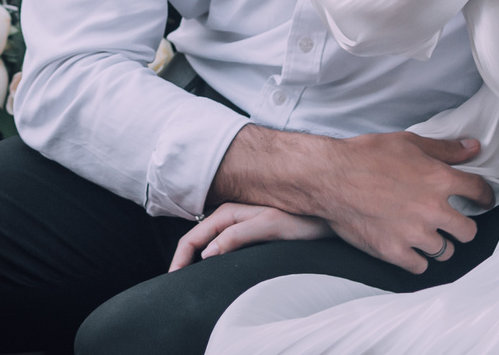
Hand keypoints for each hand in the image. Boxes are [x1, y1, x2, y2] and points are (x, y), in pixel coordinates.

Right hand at [169, 203, 332, 270]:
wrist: (325, 216)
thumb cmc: (301, 221)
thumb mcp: (269, 227)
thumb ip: (237, 237)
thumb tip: (207, 253)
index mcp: (228, 214)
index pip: (193, 237)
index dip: (180, 258)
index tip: (173, 279)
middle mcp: (229, 217)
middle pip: (196, 240)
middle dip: (182, 260)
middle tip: (175, 285)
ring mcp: (238, 225)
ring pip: (207, 243)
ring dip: (194, 259)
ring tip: (186, 279)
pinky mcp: (248, 234)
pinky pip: (220, 246)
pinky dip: (208, 258)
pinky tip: (210, 269)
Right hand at [210, 126, 487, 273]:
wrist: (330, 177)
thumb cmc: (366, 155)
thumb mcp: (408, 142)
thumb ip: (445, 148)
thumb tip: (474, 148)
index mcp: (439, 179)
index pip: (479, 191)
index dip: (484, 196)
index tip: (482, 200)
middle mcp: (432, 210)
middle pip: (467, 231)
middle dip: (462, 226)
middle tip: (451, 222)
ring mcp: (414, 234)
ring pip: (445, 251)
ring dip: (438, 243)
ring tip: (425, 234)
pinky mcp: (395, 252)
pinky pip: (420, 266)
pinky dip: (416, 258)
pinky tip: (409, 247)